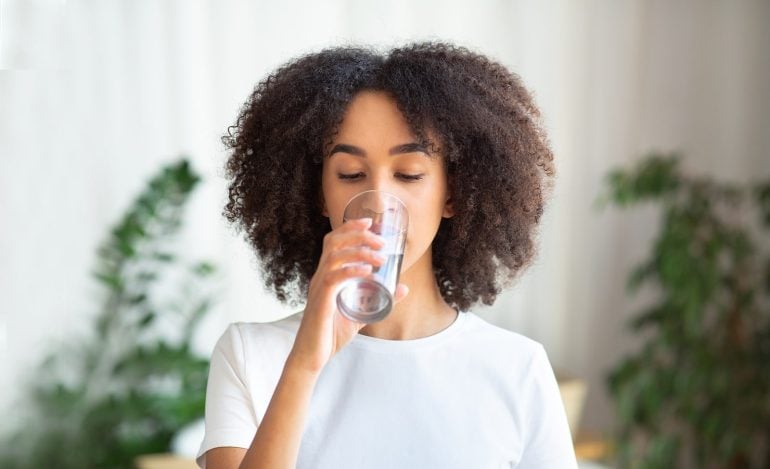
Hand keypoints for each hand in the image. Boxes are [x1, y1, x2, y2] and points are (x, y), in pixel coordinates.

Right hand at [287, 218, 408, 374]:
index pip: (334, 242)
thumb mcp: (362, 313)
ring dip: (359, 252)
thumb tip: (402, 288)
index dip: (350, 227)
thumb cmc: (331, 334)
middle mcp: (320, 276)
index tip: (370, 222)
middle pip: (333, 242)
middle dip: (357, 234)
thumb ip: (380, 300)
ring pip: (334, 256)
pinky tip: (368, 272)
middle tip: (380, 239)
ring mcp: (318, 287)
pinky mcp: (321, 301)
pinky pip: (334, 278)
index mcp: (327, 275)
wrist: (312, 356)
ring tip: (380, 257)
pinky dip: (352, 271)